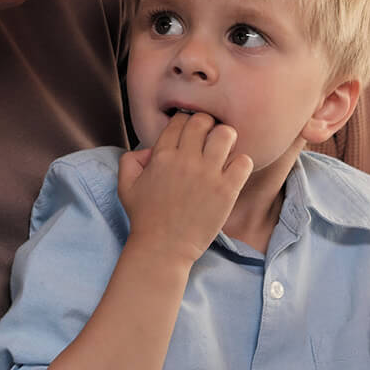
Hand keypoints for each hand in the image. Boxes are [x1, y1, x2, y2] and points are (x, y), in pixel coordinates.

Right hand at [117, 112, 251, 263]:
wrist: (162, 248)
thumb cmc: (145, 218)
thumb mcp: (126, 186)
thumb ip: (130, 160)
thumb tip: (149, 149)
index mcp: (162, 155)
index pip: (181, 120)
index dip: (187, 123)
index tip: (191, 134)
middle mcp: (185, 160)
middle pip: (204, 121)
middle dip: (207, 126)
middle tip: (209, 140)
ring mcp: (207, 174)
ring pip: (226, 134)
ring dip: (226, 140)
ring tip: (224, 152)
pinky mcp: (226, 190)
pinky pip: (243, 161)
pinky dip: (241, 163)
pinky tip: (233, 173)